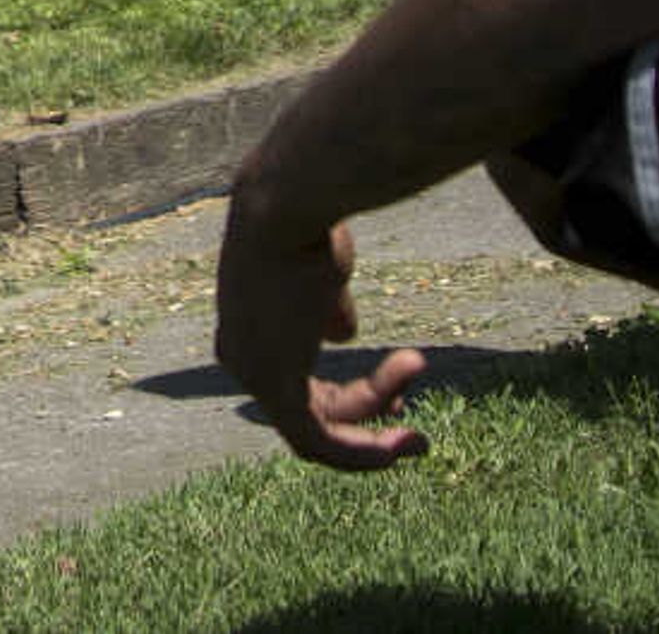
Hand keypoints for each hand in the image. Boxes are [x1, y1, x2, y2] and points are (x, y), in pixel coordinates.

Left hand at [214, 192, 430, 470]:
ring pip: (318, 433)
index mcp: (245, 331)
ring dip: (375, 437)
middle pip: (310, 411)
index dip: (353, 394)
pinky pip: (319, 442)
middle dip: (365, 415)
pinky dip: (363, 452)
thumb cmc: (309, 223)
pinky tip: (403, 443)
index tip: (401, 384)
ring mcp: (252, 374)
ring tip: (419, 426)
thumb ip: (328, 310)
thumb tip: (342, 335)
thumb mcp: (322, 272)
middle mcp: (239, 359)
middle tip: (411, 417)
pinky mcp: (274, 385)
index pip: (298, 384)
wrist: (290, 205)